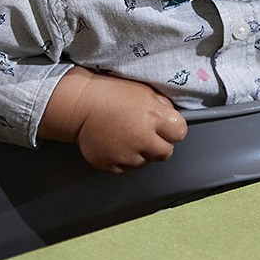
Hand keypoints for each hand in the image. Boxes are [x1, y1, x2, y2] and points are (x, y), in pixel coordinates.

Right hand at [40, 68, 188, 171]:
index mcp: (154, 116)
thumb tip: (173, 118)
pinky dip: (123, 159)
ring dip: (140, 153)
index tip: (165, 126)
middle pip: (166, 153)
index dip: (173, 129)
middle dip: (159, 144)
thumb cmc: (110, 93)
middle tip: (146, 134)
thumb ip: (162, 106)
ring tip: (126, 137)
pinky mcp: (111, 165)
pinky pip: (125, 168)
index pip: (180, 132)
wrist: (79, 104)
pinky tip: (115, 144)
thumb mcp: (143, 91)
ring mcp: (127, 154)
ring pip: (145, 162)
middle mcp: (143, 138)